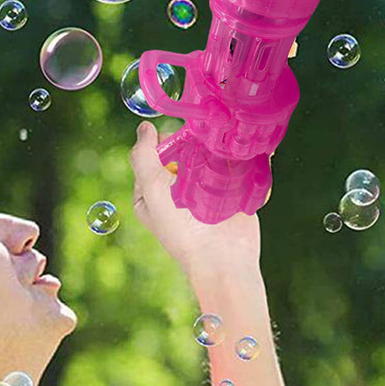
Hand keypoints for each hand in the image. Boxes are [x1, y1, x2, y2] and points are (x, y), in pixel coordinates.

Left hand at [129, 121, 260, 281]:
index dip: (165, 139)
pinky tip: (241, 147)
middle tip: (207, 133)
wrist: (224, 257)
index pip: (155, 154)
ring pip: (209, 157)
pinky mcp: (231, 191)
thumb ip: (143, 157)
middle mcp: (178, 189)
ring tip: (225, 138)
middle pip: (184, 152)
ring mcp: (206, 190)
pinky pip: (231, 167)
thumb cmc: (181, 228)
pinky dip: (236, 156)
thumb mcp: (152, 190)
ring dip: (217, 146)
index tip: (180, 132)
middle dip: (195, 140)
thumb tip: (144, 128)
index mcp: (153, 190)